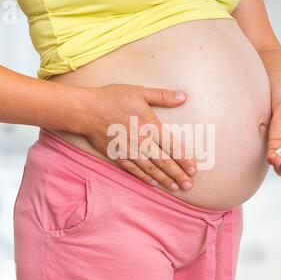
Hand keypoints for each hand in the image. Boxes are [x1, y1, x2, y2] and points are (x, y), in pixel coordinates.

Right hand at [81, 84, 195, 190]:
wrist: (86, 110)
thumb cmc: (113, 98)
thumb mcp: (140, 92)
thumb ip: (163, 96)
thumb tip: (183, 96)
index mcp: (150, 126)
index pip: (172, 146)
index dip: (184, 159)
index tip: (194, 169)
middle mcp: (142, 141)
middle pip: (164, 162)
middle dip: (178, 175)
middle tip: (189, 185)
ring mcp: (129, 151)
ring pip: (151, 169)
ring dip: (165, 179)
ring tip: (176, 188)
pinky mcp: (118, 156)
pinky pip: (135, 170)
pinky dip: (146, 178)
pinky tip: (154, 183)